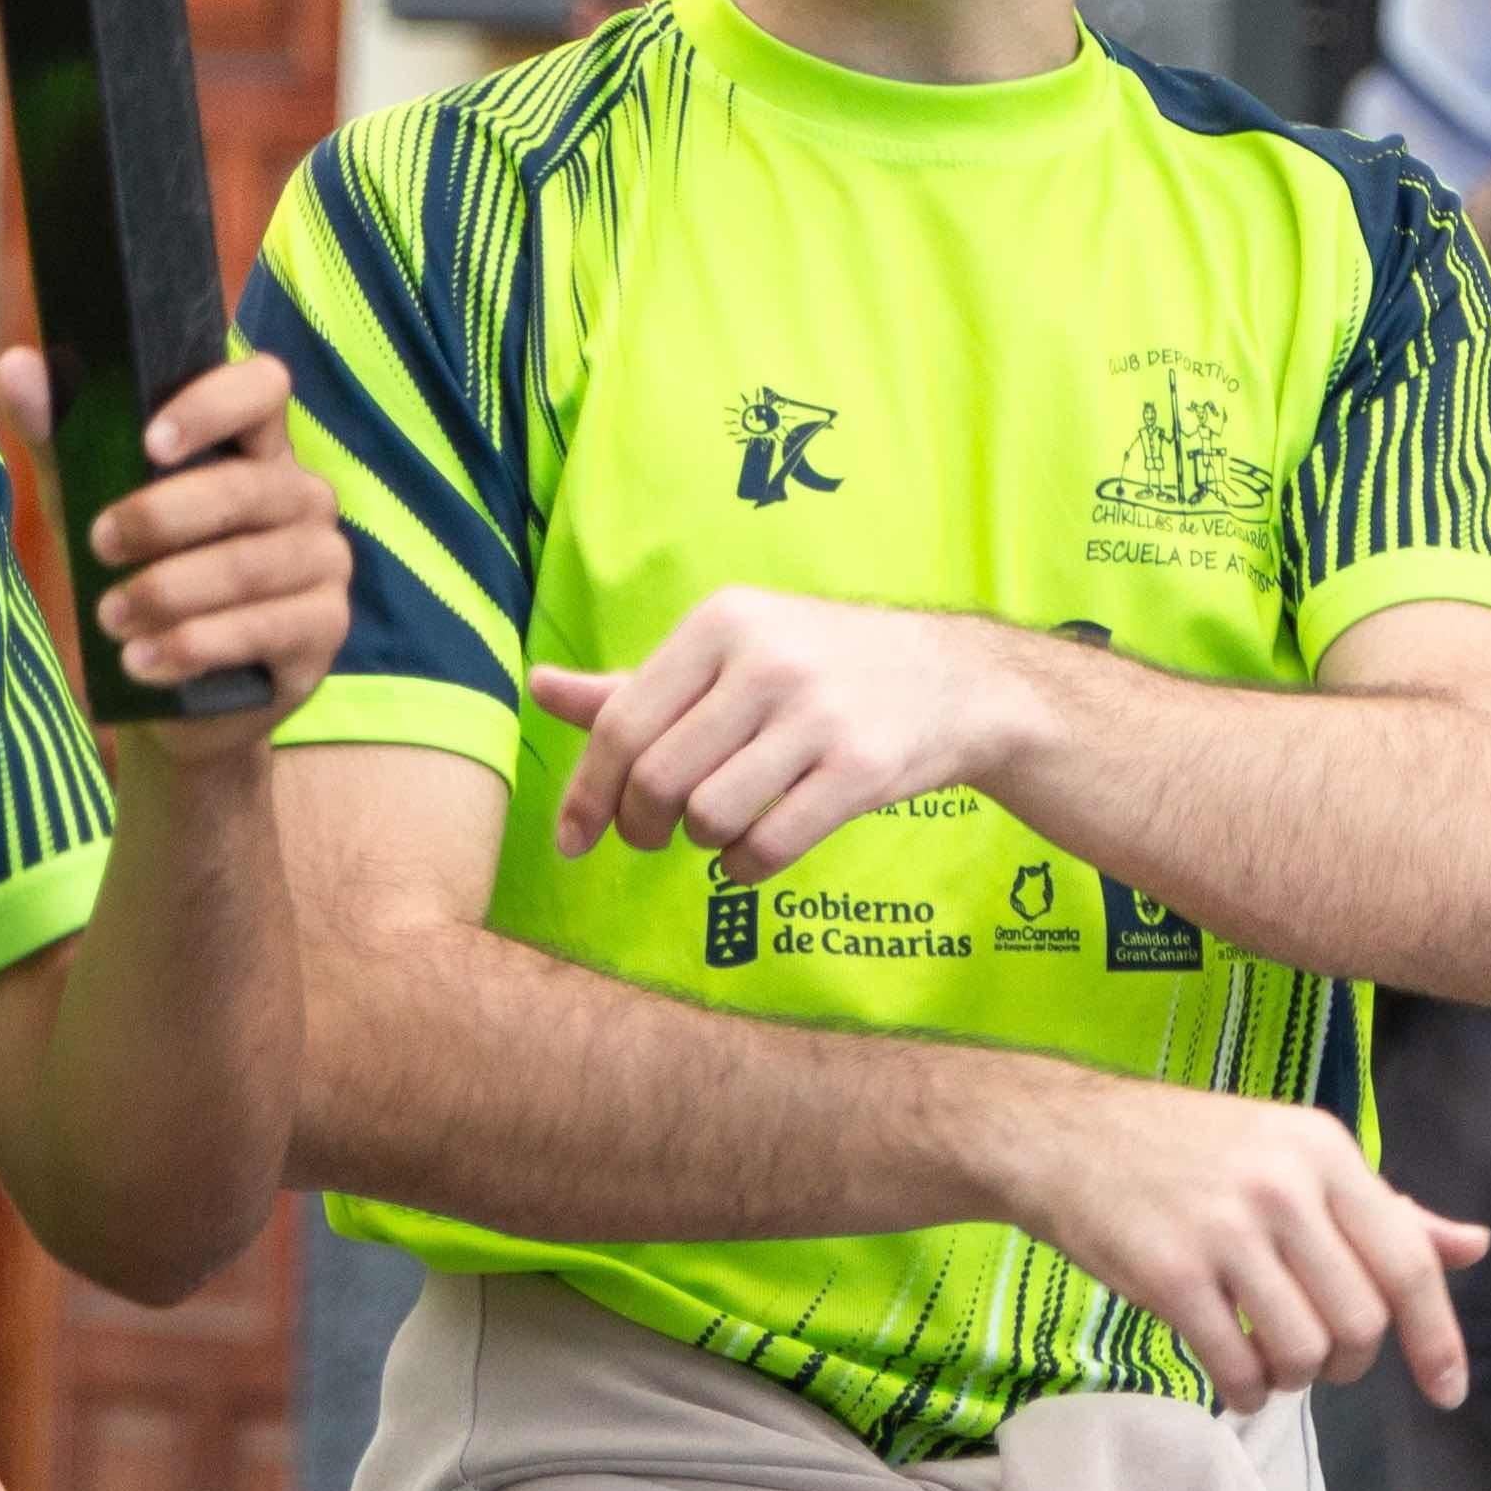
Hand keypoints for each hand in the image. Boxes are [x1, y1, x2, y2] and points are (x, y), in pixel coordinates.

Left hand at [9, 343, 350, 720]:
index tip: (149, 442)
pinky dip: (194, 645)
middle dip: (162, 517)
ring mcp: (324, 560)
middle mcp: (302, 495)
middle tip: (98, 545)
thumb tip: (16, 364)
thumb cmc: (136, 577)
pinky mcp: (326, 628)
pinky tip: (142, 662)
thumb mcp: (90, 506)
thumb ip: (60, 439)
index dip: (213, 403)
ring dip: (168, 592)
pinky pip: (265, 628)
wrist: (170, 695)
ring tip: (108, 618)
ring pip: (250, 564)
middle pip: (248, 487)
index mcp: (254, 447)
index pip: (264, 387)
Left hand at [534, 590, 999, 881]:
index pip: (621, 722)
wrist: (953, 681)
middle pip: (657, 776)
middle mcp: (768, 660)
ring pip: (709, 815)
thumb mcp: (728, 652)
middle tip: (649, 837)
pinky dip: (743, 868)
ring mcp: (820, 714)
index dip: (587, 793)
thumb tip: (537, 686)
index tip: (573, 840)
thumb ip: (634, 683)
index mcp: (722, 622)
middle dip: (639, 826)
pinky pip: (769, 846)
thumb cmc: (818, 668)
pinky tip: (749, 855)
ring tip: (715, 828)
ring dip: (698, 841)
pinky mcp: (864, 768)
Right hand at [1005, 1079, 1490, 1414]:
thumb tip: (1473, 1245)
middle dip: (1348, 1361)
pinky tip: (1234, 1375)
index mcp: (1323, 1149)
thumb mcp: (1293, 1155)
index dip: (1438, 1337)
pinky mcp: (1170, 1272)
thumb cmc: (1188, 1151)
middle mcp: (1282, 1184)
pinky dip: (1246, 1390)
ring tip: (1267, 1357)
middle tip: (1319, 1357)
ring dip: (1293, 1377)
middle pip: (1361, 1320)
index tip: (1448, 1391)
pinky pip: (1238, 1366)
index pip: (1407, 1261)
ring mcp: (1224, 1228)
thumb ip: (1383, 1208)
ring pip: (1304, 1351)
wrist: (1064, 1136)